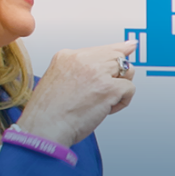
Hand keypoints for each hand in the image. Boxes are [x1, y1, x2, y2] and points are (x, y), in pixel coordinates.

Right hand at [15, 41, 137, 147]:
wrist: (44, 128)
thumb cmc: (48, 113)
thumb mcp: (56, 81)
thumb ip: (78, 71)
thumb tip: (103, 66)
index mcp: (67, 56)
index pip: (100, 48)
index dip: (117, 50)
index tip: (130, 47)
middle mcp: (82, 59)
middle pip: (116, 56)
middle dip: (120, 72)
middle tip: (113, 88)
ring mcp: (97, 72)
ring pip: (126, 69)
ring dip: (121, 86)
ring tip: (104, 101)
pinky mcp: (108, 88)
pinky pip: (129, 89)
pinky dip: (123, 102)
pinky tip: (108, 109)